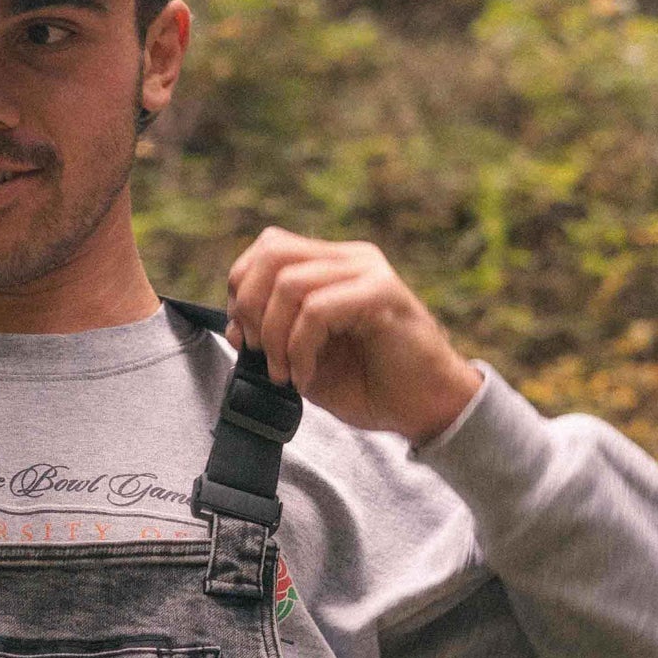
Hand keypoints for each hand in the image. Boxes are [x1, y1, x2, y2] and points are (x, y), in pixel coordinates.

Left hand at [226, 229, 481, 444]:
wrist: (425, 408)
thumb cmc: (369, 385)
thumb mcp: (304, 360)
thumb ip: (270, 338)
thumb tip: (233, 326)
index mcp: (331, 266)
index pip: (268, 248)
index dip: (242, 289)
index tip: (244, 338)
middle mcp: (350, 259)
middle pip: (272, 251)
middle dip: (249, 306)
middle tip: (256, 352)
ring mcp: (368, 272)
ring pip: (290, 282)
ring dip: (273, 336)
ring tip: (285, 373)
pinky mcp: (383, 294)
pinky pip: (317, 310)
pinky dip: (300, 349)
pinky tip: (306, 376)